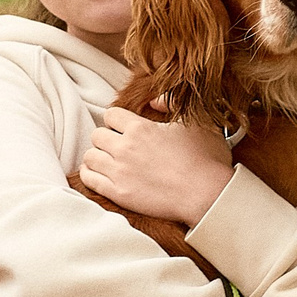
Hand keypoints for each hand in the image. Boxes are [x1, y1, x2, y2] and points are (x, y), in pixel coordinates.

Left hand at [77, 106, 233, 224]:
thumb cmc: (206, 159)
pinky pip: (89, 179)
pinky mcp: (118, 193)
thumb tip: (154, 100)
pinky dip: (90, 174)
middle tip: (117, 146)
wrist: (207, 196)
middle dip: (106, 138)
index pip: (111, 114)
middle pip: (97, 134)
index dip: (117, 120)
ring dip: (97, 156)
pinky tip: (99, 174)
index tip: (124, 128)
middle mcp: (125, 147)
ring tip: (108, 160)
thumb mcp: (196, 122)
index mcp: (140, 128)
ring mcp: (119, 171)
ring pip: (90, 156)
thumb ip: (172, 104)